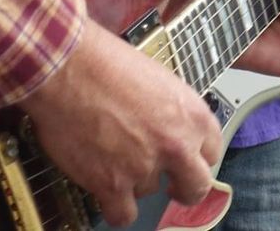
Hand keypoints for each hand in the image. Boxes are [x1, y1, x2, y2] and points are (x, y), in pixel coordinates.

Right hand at [20, 25, 221, 227]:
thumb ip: (173, 112)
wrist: (67, 69)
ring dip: (133, 181)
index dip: (196, 157)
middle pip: (196, 186)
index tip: (187, 159)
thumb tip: (173, 129)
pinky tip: (107, 192)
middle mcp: (176, 145)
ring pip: (149, 192)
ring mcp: (145, 167)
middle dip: (184, 188)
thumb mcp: (160, 80)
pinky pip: (123, 215)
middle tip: (172, 185)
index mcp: (193, 115)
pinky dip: (115, 208)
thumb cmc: (107, 64)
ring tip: (112, 155)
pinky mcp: (112, 184)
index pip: (212, 151)